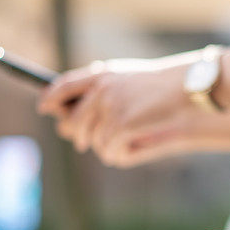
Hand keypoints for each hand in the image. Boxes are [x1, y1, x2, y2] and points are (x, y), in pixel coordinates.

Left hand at [37, 59, 229, 167]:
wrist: (186, 89)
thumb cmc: (161, 88)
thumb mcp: (128, 82)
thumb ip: (104, 93)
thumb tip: (75, 120)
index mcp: (101, 75)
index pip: (63, 84)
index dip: (50, 97)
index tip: (43, 107)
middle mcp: (101, 90)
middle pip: (72, 123)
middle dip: (79, 136)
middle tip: (84, 143)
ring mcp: (110, 107)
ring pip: (93, 142)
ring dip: (106, 147)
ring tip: (123, 143)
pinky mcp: (121, 124)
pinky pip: (109, 150)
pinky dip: (119, 154)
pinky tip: (132, 148)